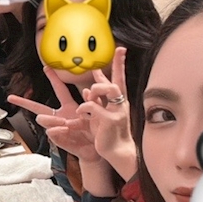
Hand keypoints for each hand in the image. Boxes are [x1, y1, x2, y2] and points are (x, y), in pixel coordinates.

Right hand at [7, 67, 99, 161]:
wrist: (98, 148)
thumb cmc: (97, 131)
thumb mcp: (97, 113)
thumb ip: (93, 101)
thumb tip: (87, 90)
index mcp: (69, 106)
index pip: (60, 89)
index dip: (53, 78)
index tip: (46, 68)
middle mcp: (60, 115)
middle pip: (37, 107)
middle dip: (24, 102)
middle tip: (11, 97)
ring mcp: (56, 127)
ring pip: (42, 118)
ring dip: (52, 119)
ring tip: (66, 123)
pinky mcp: (57, 138)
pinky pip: (50, 131)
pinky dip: (57, 128)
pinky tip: (66, 128)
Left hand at [76, 47, 135, 177]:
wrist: (115, 152)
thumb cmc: (107, 133)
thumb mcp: (99, 114)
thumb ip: (94, 101)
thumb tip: (87, 88)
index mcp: (117, 101)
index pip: (119, 79)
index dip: (119, 64)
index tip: (120, 49)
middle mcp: (120, 104)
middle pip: (116, 82)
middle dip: (112, 70)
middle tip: (105, 64)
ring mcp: (117, 111)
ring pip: (108, 90)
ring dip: (95, 90)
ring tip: (87, 97)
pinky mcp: (110, 120)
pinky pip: (95, 106)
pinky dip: (85, 107)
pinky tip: (81, 112)